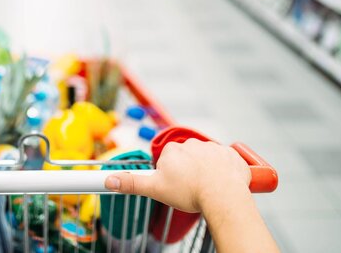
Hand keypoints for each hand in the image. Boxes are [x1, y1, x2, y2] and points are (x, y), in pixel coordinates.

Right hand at [104, 139, 250, 212]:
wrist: (223, 196)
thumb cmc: (189, 192)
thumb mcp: (155, 189)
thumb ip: (132, 183)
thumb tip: (109, 180)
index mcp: (173, 150)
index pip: (167, 159)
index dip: (169, 174)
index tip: (175, 185)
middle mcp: (193, 143)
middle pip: (186, 158)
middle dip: (187, 171)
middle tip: (189, 188)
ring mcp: (214, 148)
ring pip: (206, 159)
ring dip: (205, 170)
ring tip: (206, 188)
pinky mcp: (231, 154)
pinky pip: (225, 161)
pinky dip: (224, 170)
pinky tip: (222, 183)